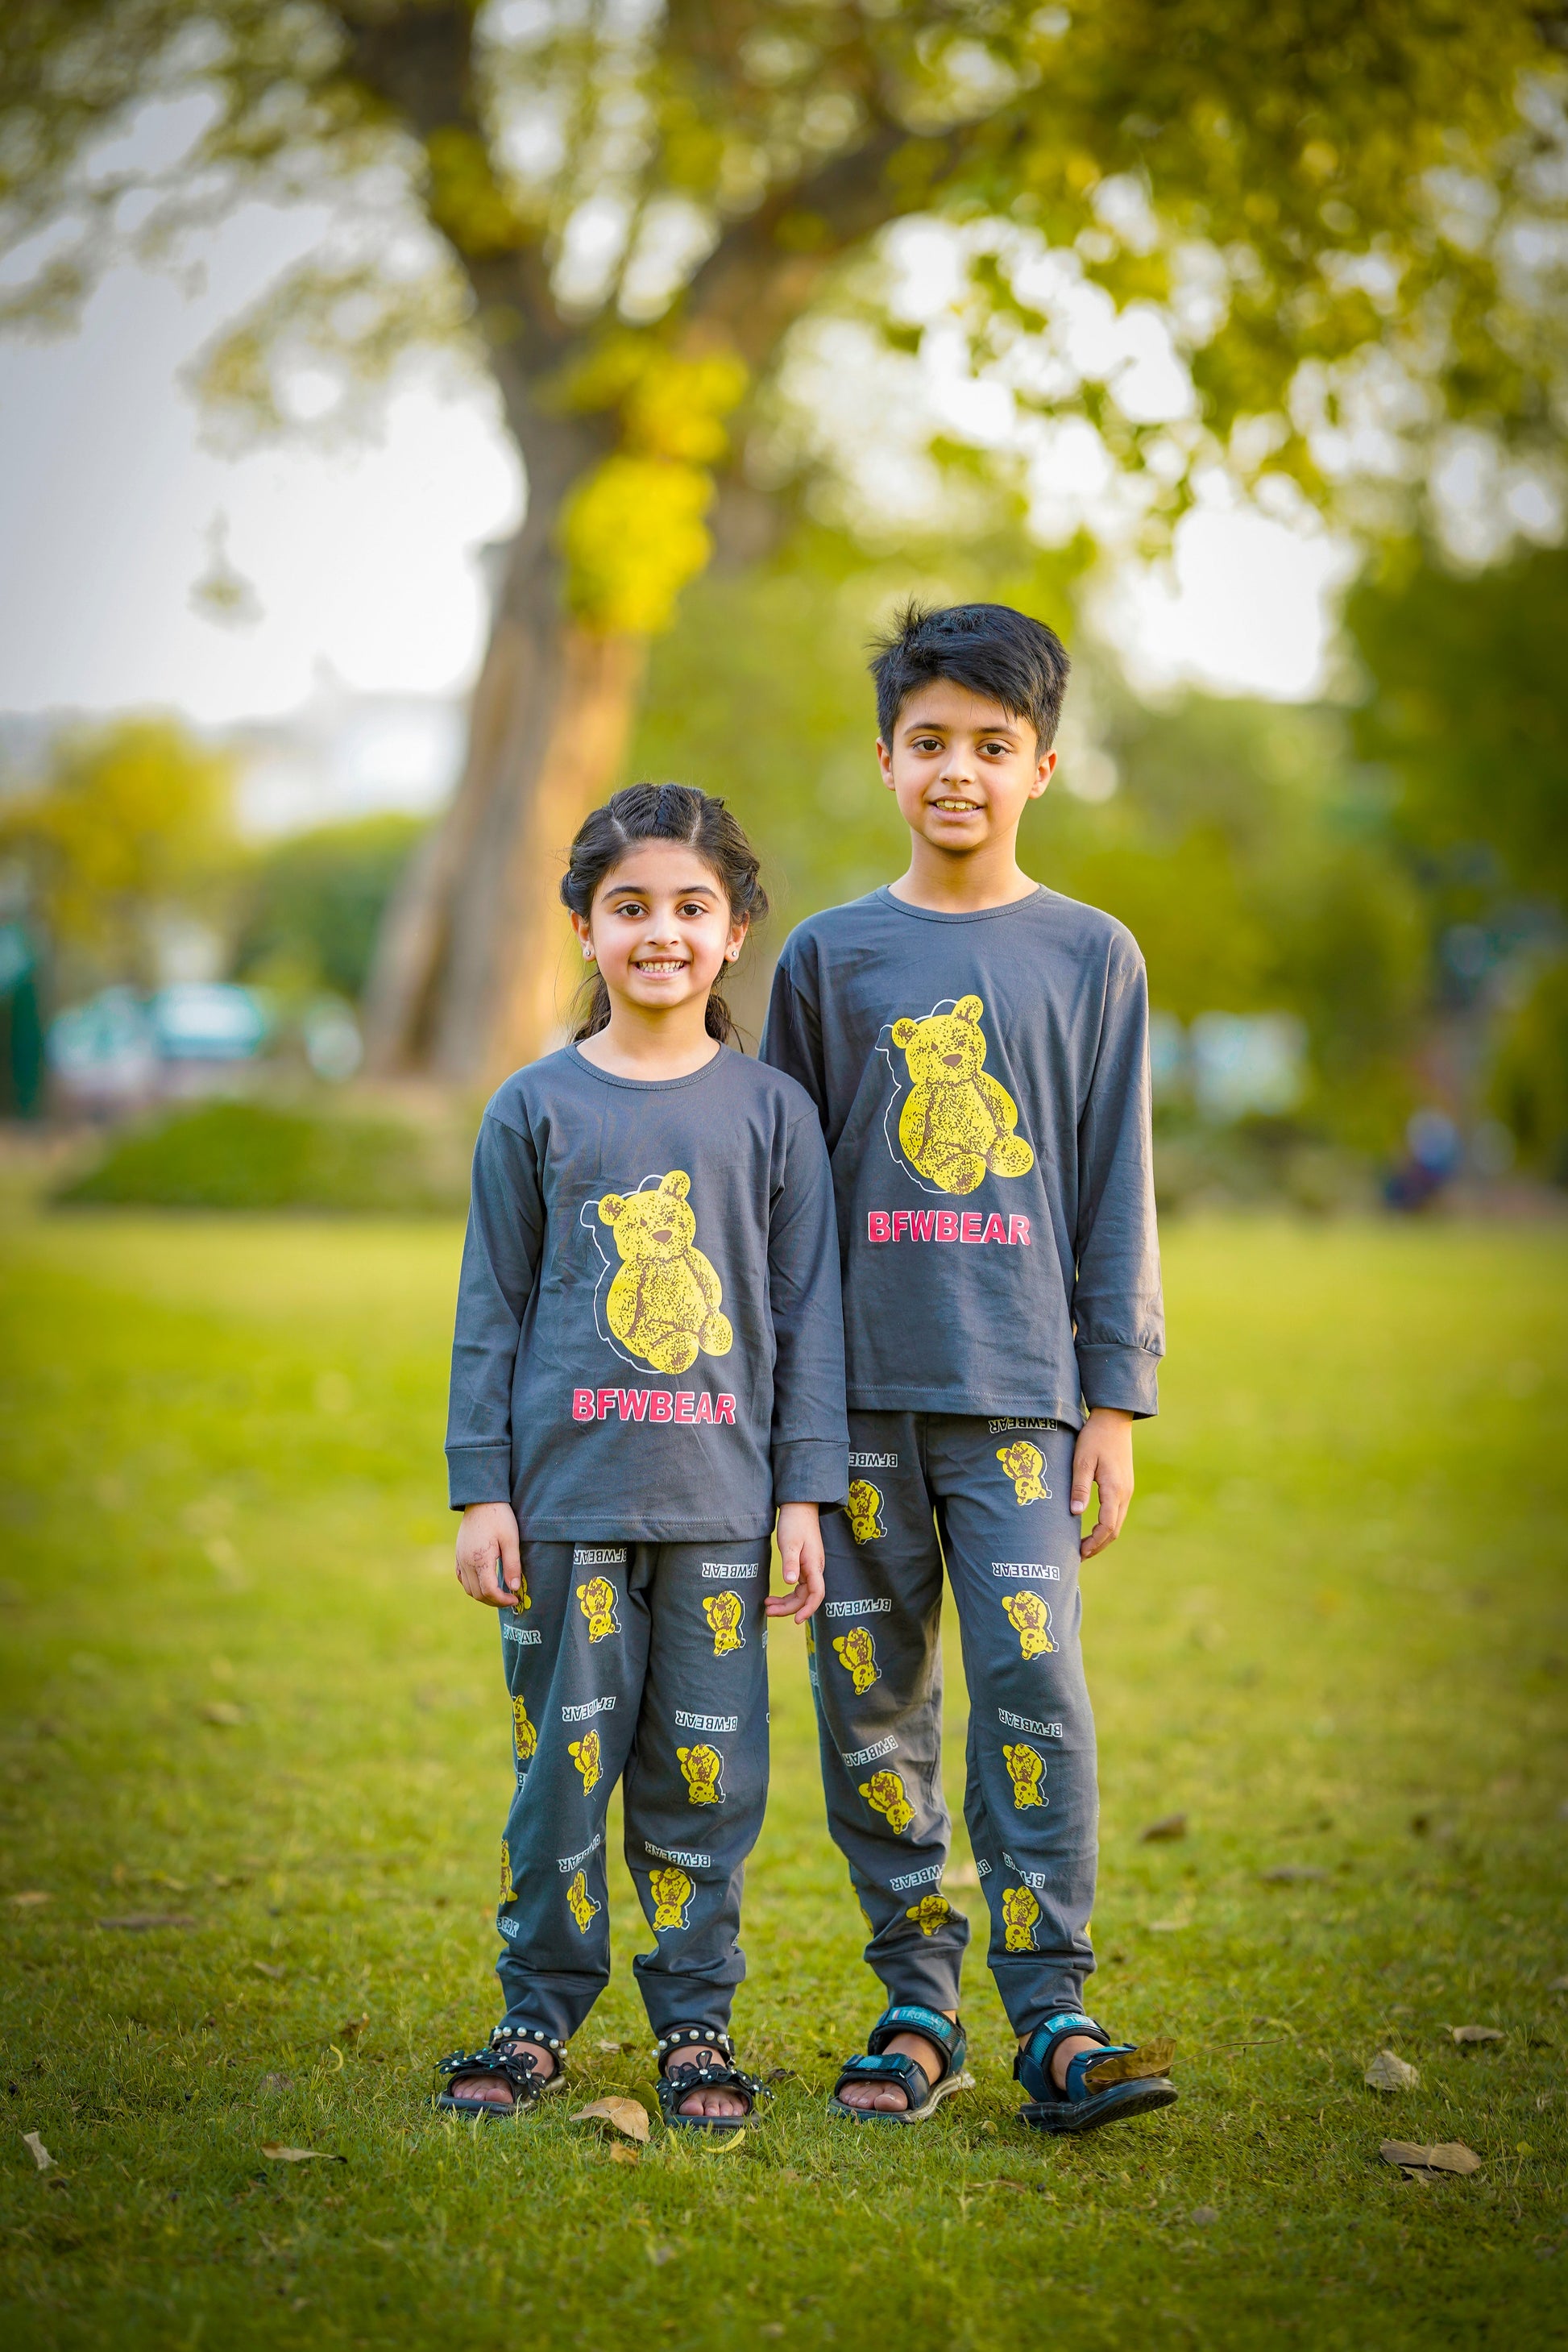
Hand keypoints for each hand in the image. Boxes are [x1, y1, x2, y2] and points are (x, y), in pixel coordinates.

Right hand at [455, 1501, 522, 1606]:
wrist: (481, 1499)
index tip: (515, 1599)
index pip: (489, 1591)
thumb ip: (512, 1565)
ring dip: (483, 1595)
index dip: (502, 1600)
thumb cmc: (499, 1517)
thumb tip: (513, 1588)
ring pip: (468, 1588)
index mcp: (480, 1559)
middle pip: (477, 1594)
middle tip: (510, 1599)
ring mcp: (460, 1559)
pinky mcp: (458, 1554)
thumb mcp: (511, 1539)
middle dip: (494, 1601)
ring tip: (499, 1593)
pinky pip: (462, 1578)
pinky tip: (484, 1582)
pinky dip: (473, 1586)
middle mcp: (466, 1562)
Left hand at [768, 1501, 823, 1620]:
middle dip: (788, 1608)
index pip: (816, 1593)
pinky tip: (774, 1597)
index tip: (796, 1620)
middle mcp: (814, 1569)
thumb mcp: (789, 1543)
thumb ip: (790, 1563)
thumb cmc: (794, 1523)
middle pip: (806, 1597)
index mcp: (814, 1565)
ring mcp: (810, 1568)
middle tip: (768, 1611)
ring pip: (801, 1593)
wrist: (799, 1507)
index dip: (808, 1609)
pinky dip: (786, 1594)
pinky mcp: (804, 1566)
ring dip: (786, 1603)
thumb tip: (790, 1582)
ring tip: (767, 1606)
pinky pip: (797, 1587)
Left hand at [1070, 1409, 1133, 1560]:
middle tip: (1079, 1555)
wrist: (1114, 1418)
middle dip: (1098, 1546)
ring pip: (1117, 1522)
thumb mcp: (1082, 1460)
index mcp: (1114, 1489)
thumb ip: (1080, 1487)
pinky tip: (1093, 1528)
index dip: (1094, 1542)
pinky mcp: (1124, 1485)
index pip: (1107, 1526)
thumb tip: (1076, 1513)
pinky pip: (1117, 1513)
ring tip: (1084, 1547)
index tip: (1079, 1552)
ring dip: (1102, 1537)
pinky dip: (1106, 1526)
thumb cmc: (1094, 1437)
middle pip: (1114, 1530)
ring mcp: (1126, 1490)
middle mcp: (1124, 1493)